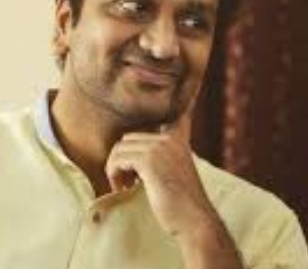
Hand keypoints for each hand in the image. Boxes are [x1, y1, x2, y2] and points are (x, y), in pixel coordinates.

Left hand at [105, 111, 241, 266]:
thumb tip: (131, 143)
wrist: (193, 221)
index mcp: (178, 136)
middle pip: (128, 137)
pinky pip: (117, 158)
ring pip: (119, 148)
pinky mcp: (150, 160)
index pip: (175, 108)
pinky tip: (124, 188)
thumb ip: (160, 152)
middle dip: (122, 160)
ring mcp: (161, 146)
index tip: (187, 86)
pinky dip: (114, 174)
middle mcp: (170, 137)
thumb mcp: (173, 169)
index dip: (181, 96)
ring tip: (125, 186)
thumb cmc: (178, 200)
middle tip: (127, 181)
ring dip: (116, 169)